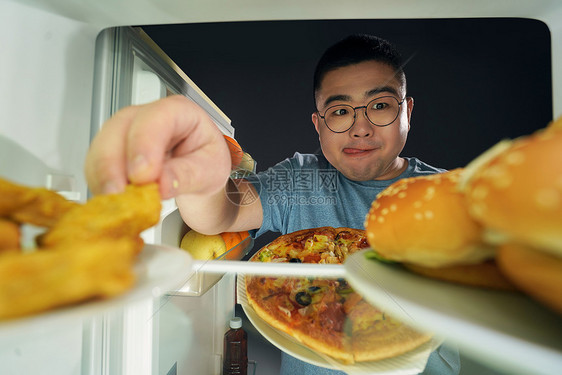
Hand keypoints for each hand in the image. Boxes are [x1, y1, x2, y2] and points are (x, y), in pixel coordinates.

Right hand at [85, 95, 231, 199]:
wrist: (197, 172)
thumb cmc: (205, 161)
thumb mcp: (209, 170)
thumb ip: (186, 175)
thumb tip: (161, 185)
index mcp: (178, 112)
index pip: (156, 118)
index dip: (144, 145)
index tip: (142, 175)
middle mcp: (146, 116)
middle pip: (120, 128)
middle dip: (114, 164)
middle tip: (121, 195)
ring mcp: (125, 132)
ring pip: (101, 146)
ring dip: (103, 177)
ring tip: (116, 203)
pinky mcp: (111, 152)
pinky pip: (95, 165)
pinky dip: (99, 185)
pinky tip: (111, 201)